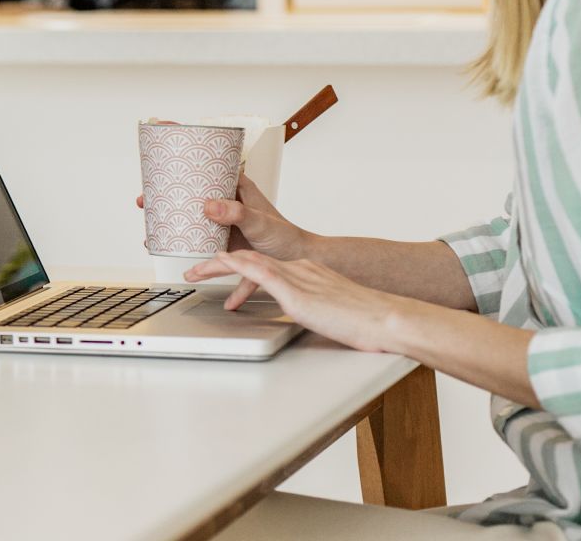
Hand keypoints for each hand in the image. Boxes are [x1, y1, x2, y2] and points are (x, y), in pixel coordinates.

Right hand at [136, 174, 313, 260]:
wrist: (303, 263)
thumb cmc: (287, 237)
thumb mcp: (260, 222)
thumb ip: (236, 213)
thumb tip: (208, 206)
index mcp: (235, 190)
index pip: (206, 170)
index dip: (182, 164)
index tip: (160, 162)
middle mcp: (227, 207)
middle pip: (192, 199)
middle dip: (167, 201)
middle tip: (145, 201)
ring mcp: (225, 229)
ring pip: (193, 229)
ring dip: (173, 234)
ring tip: (154, 238)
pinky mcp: (227, 251)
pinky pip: (209, 258)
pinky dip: (201, 268)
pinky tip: (192, 275)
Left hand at [186, 250, 405, 351]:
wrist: (388, 319)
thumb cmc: (367, 322)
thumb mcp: (332, 310)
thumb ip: (316, 309)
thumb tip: (310, 317)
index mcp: (307, 272)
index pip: (264, 262)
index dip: (239, 261)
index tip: (221, 263)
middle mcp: (299, 269)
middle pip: (248, 259)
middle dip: (218, 262)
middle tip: (194, 269)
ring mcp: (296, 277)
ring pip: (246, 262)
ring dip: (216, 266)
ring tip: (193, 272)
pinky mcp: (295, 291)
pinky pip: (258, 273)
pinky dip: (235, 267)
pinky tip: (220, 264)